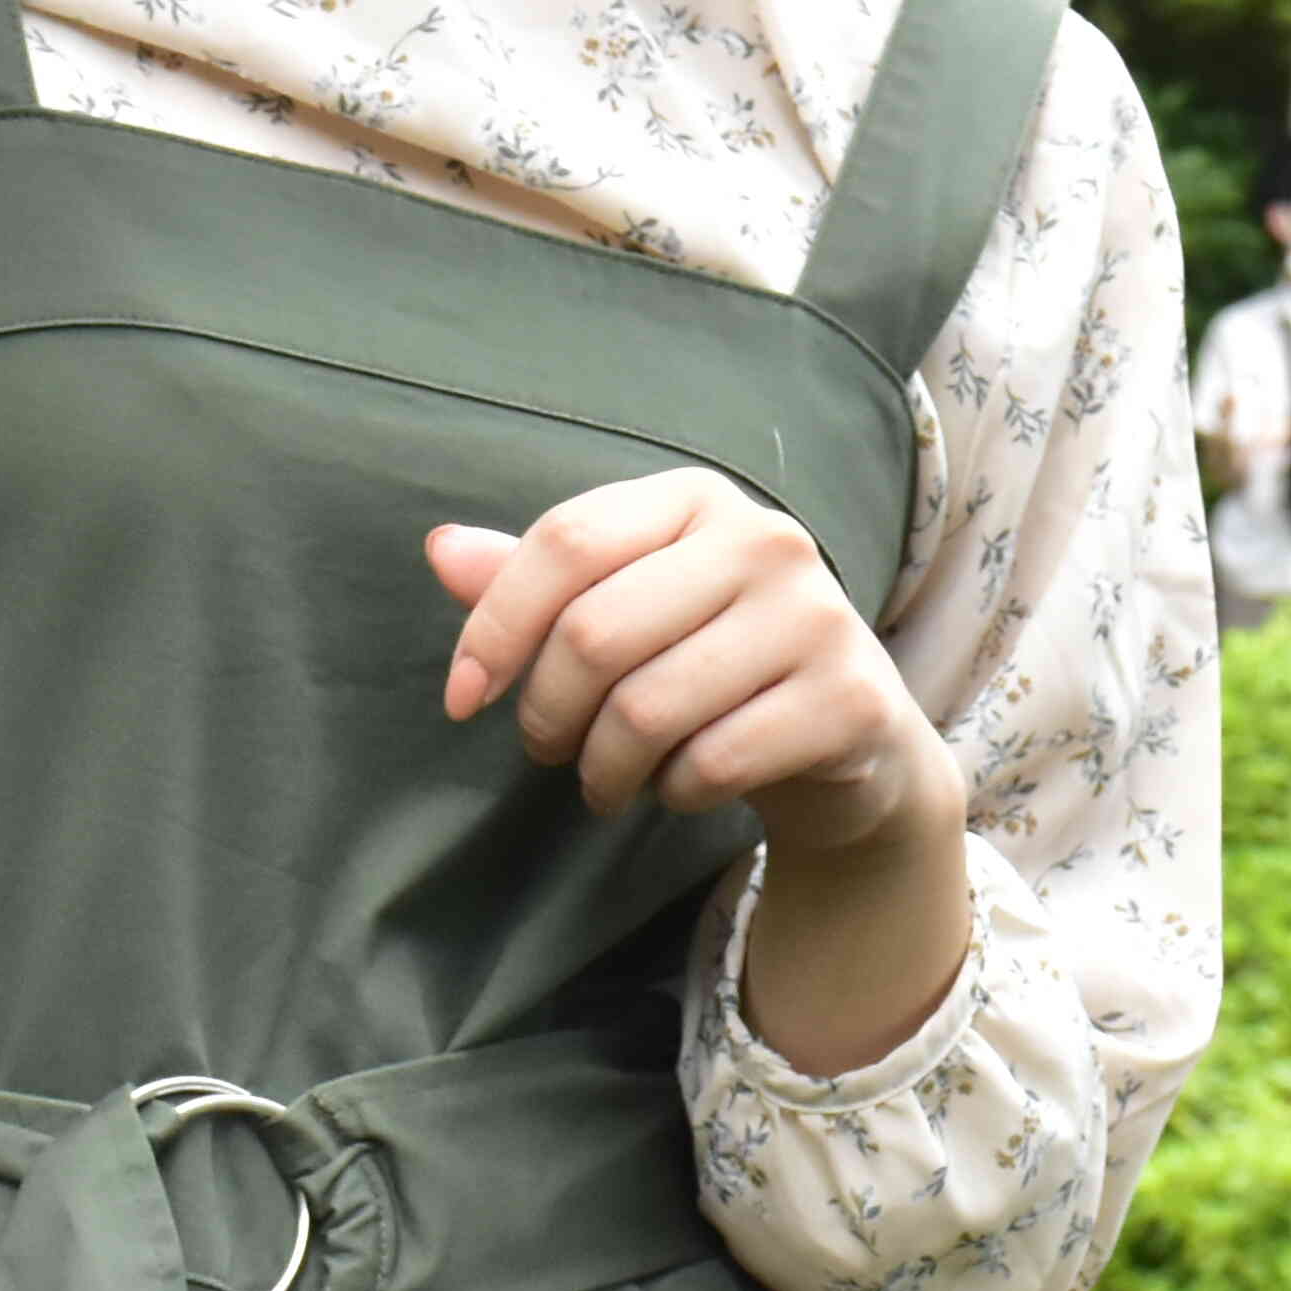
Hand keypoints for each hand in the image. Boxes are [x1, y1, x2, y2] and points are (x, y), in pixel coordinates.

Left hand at [426, 469, 960, 863]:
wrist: (850, 731)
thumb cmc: (713, 657)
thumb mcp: (627, 604)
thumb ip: (537, 580)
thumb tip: (440, 547)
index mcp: (698, 499)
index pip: (567, 541)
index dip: (495, 627)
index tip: (463, 698)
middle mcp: (766, 539)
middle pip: (594, 633)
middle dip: (546, 715)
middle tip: (551, 750)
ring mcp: (816, 616)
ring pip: (646, 709)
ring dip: (603, 769)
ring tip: (608, 779)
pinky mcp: (848, 698)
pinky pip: (712, 763)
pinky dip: (675, 792)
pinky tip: (685, 784)